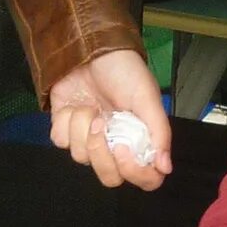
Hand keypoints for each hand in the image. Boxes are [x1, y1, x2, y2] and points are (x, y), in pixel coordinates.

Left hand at [48, 48, 172, 189]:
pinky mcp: (66, 128)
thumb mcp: (147, 97)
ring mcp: (89, 138)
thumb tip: (165, 167)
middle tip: (101, 125)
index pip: (144, 178)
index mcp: (139, 140)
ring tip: (89, 106)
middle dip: (101, 154)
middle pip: (109, 177)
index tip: (123, 149)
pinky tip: (75, 106)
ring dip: (83, 129)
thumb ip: (159, 133)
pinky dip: (66, 123)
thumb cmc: (124, 71)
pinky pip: (61, 141)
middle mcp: (115, 144)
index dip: (134, 173)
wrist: (90, 48)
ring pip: (81, 158)